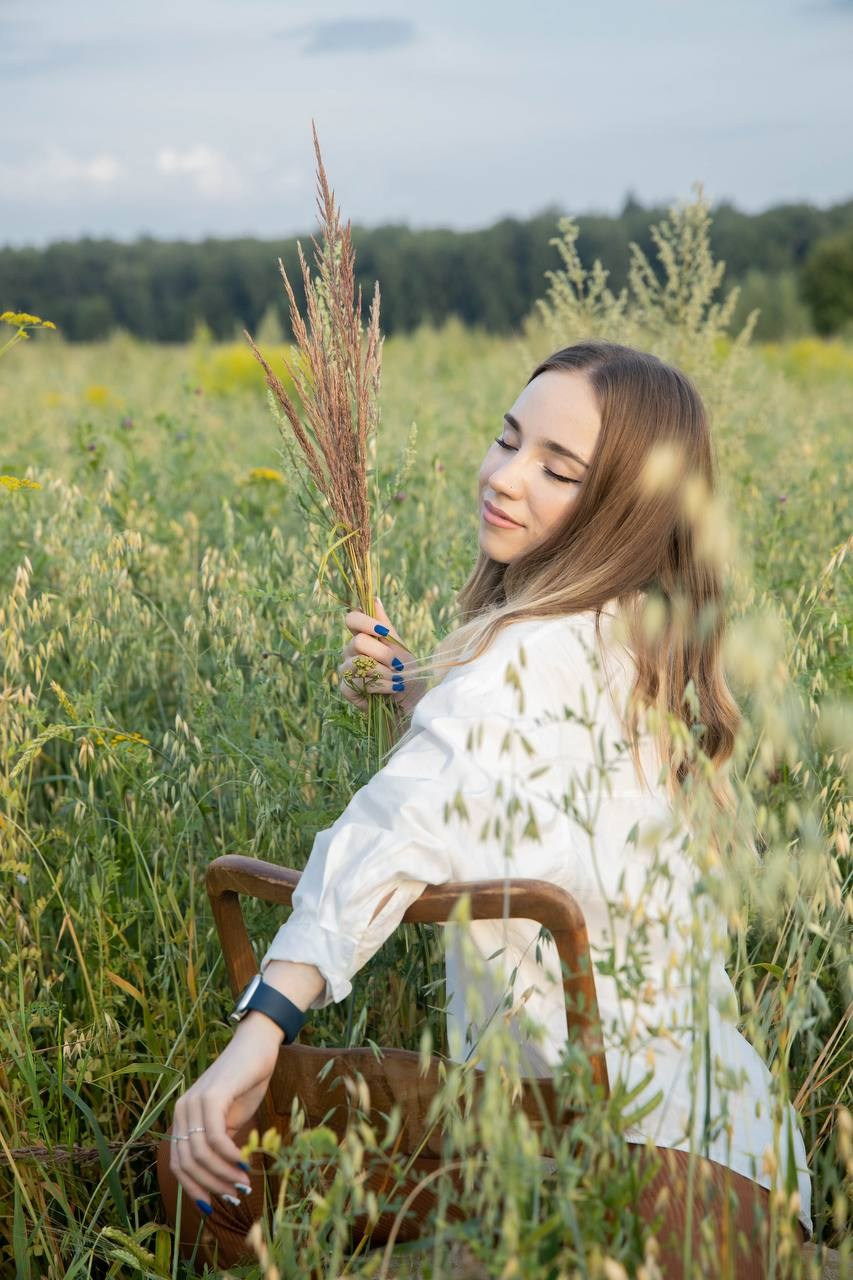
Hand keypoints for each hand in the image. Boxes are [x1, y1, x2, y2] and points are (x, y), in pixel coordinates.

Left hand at [168, 1016, 281, 1210]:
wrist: (258, 1047)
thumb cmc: (246, 1083)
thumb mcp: (231, 1121)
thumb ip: (220, 1146)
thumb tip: (221, 1183)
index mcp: (183, 1118)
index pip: (179, 1164)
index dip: (194, 1189)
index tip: (213, 1206)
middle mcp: (182, 1110)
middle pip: (187, 1163)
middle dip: (211, 1185)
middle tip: (236, 1195)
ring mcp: (194, 1101)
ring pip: (200, 1153)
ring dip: (223, 1174)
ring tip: (244, 1182)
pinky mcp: (212, 1096)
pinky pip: (215, 1137)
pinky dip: (229, 1155)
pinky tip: (244, 1162)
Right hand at [338, 595, 424, 716]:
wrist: (411, 702)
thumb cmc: (406, 674)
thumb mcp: (400, 647)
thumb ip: (385, 626)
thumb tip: (374, 599)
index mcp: (363, 637)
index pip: (352, 619)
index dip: (365, 622)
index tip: (384, 633)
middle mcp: (351, 651)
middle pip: (358, 642)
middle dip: (383, 654)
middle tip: (398, 665)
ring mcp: (346, 670)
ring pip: (358, 662)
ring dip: (384, 672)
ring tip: (398, 680)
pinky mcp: (346, 689)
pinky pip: (357, 682)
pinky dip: (380, 686)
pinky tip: (391, 689)